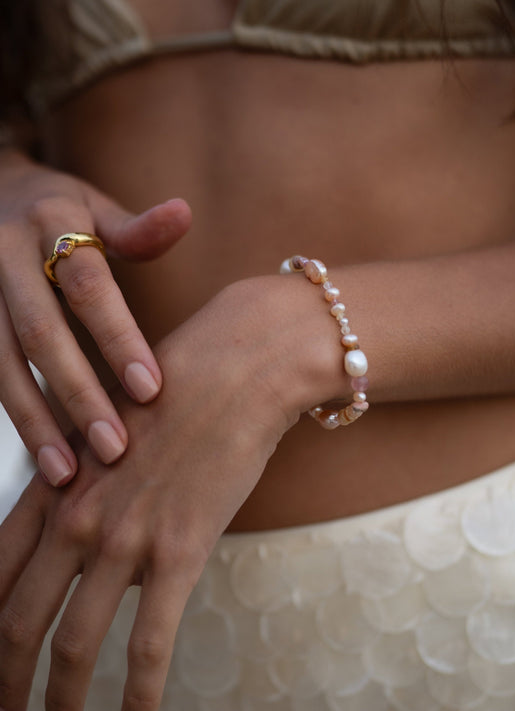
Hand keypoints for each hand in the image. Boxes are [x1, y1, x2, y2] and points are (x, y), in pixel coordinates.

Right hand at [0, 149, 191, 484]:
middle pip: (39, 332)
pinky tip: (37, 453)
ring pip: (0, 362)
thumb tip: (184, 213)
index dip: (119, 338)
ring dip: (32, 420)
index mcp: (50, 222)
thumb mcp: (93, 206)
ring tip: (65, 473)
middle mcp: (4, 255)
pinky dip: (13, 412)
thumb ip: (135, 228)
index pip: (89, 288)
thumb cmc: (56, 208)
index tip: (151, 390)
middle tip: (114, 448)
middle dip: (77, 393)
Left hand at [0, 277, 305, 710]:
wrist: (240, 365)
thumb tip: (91, 550)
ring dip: (58, 702)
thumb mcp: (112, 430)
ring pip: (72, 645)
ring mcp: (125, 537)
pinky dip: (137, 696)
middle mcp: (76, 516)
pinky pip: (148, 645)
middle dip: (4, 680)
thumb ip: (91, 489)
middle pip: (15, 623)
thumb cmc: (180, 389)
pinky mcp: (180, 551)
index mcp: (55, 483)